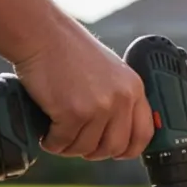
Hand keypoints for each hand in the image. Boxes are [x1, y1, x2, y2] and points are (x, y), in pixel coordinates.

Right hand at [12, 25, 153, 161]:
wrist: (42, 34)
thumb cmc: (69, 50)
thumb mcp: (110, 72)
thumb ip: (119, 98)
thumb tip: (118, 131)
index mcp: (134, 89)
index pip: (144, 134)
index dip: (128, 149)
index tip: (115, 152)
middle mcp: (121, 99)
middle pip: (115, 147)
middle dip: (94, 151)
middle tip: (78, 143)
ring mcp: (98, 107)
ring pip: (87, 148)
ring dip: (70, 148)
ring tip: (59, 136)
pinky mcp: (73, 112)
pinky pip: (63, 143)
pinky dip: (52, 143)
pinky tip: (47, 133)